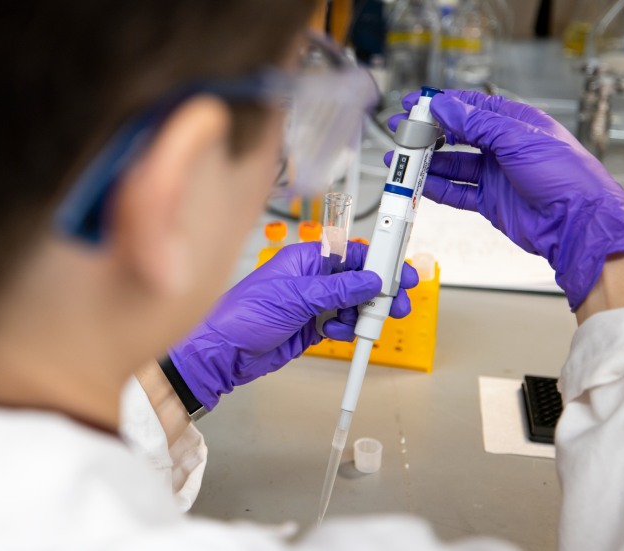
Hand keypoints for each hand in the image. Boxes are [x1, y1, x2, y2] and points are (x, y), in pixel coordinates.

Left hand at [170, 241, 418, 409]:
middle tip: (399, 303)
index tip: (399, 272)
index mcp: (305, 259)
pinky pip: (341, 323)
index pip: (351, 254)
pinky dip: (346, 329)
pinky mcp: (311, 326)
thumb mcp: (294, 298)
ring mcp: (312, 303)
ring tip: (360, 323)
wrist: (224, 353)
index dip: (378, 262)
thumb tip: (369, 281)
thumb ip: (336, 289)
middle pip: (358, 280)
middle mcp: (311, 279)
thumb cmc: (242, 315)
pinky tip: (335, 332)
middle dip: (379, 292)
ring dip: (361, 314)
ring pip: (353, 304)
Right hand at [387, 89, 623, 309]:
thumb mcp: (518, 140)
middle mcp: (504, 147)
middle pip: (457, 134)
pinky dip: (436, 188)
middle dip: (428, 133)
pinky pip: (457, 191)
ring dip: (427, 162)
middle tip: (402, 133)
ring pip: (453, 164)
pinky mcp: (491, 201)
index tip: (414, 103)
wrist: (578, 224)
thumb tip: (445, 106)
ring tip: (402, 160)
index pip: (470, 106)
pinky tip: (420, 183)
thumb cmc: (566, 177)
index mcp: (515, 123)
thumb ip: (478, 123)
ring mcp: (497, 175)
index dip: (440, 103)